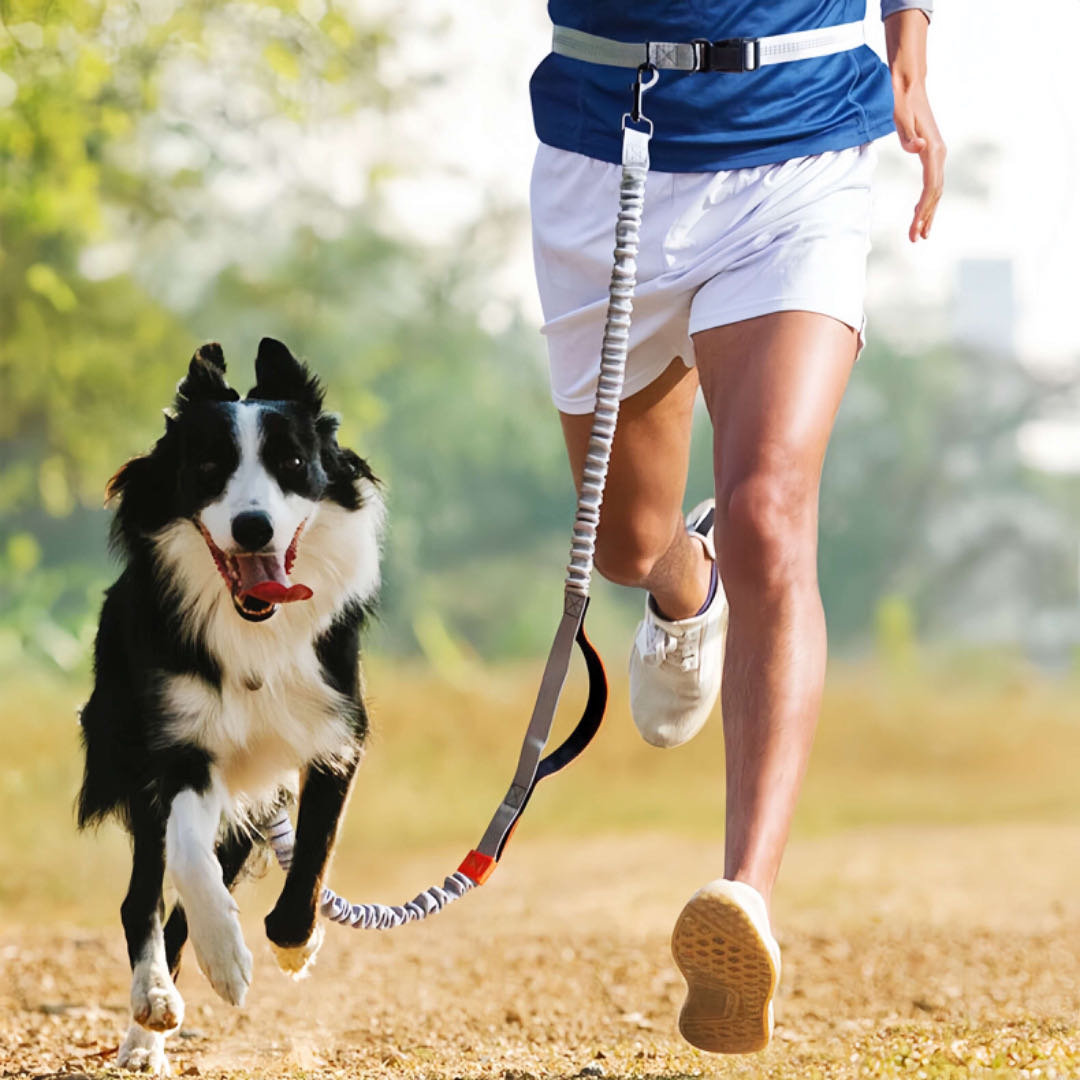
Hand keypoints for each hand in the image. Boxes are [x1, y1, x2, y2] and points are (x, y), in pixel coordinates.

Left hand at [885, 10, 944, 242]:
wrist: (907, 81)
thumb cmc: (900, 99)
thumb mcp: (899, 115)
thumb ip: (907, 134)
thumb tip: (917, 149)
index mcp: (932, 149)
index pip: (931, 188)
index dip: (923, 211)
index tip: (915, 230)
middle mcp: (938, 152)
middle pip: (935, 193)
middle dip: (926, 217)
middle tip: (916, 239)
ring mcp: (935, 151)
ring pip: (935, 189)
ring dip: (928, 211)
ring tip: (919, 232)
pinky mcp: (930, 150)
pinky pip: (930, 180)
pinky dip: (926, 198)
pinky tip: (919, 210)